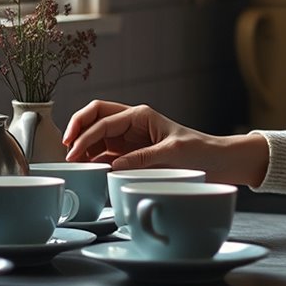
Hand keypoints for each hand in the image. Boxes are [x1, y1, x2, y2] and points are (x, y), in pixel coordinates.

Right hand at [62, 100, 268, 185]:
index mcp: (140, 115)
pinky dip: (95, 160)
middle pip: (94, 117)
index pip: (104, 120)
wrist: (218, 162)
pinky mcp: (131, 155)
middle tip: (66, 149)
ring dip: (83, 145)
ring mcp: (130, 139)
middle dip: (77, 128)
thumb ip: (142, 159)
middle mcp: (132, 124)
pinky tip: (88, 170)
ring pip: (97, 135)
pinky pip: (106, 154)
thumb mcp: (173, 154)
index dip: (86, 135)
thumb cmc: (200, 151)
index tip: (74, 152)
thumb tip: (113, 167)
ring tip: (74, 162)